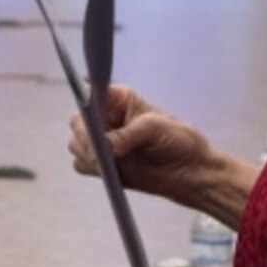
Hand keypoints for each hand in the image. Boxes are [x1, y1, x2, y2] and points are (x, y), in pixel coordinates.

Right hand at [68, 85, 223, 208]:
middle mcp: (107, 118)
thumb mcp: (155, 129)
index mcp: (118, 99)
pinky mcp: (103, 164)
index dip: (86, 106)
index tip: (91, 122)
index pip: (91, 94)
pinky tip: (108, 171)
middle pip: (77, 122)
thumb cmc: (178, 140)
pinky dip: (89, 167)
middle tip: (100, 149)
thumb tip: (104, 147)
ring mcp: (103, 142)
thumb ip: (127, 135)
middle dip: (85, 135)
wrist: (191, 171)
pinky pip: (81, 164)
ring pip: (76, 144)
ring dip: (86, 153)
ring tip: (109, 161)